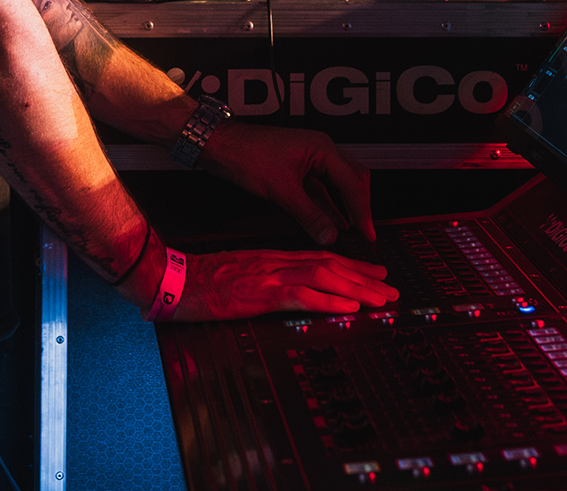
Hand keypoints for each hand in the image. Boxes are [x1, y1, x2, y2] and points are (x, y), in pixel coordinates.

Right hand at [174, 248, 396, 320]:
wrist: (174, 278)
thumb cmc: (202, 280)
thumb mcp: (241, 275)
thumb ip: (265, 279)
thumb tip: (287, 291)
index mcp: (274, 258)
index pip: (322, 258)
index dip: (353, 266)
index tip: (376, 273)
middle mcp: (277, 262)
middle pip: (331, 266)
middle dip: (365, 278)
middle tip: (392, 289)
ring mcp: (270, 276)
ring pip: (324, 278)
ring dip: (357, 289)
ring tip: (381, 299)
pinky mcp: (260, 294)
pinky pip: (300, 297)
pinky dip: (327, 301)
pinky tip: (347, 307)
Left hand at [201, 121, 375, 244]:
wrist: (220, 146)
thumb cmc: (247, 155)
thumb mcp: (282, 190)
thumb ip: (309, 215)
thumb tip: (330, 236)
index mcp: (323, 148)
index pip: (353, 183)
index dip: (362, 211)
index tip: (367, 233)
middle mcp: (321, 150)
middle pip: (352, 179)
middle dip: (360, 205)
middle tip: (365, 232)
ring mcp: (309, 159)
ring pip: (337, 185)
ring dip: (344, 206)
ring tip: (353, 230)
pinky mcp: (297, 169)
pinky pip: (320, 189)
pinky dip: (327, 205)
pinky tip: (332, 221)